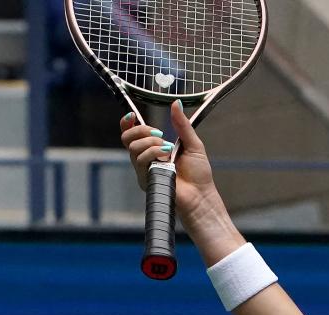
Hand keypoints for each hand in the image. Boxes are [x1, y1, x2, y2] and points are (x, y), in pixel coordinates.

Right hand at [119, 102, 242, 263]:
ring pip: (133, 148)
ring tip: (168, 150)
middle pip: (127, 138)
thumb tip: (176, 103)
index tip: (132, 115)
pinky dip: (153, 154)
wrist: (202, 196)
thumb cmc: (199, 175)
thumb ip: (182, 125)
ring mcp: (144, 170)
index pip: (132, 134)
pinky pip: (140, 161)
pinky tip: (167, 159)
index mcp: (154, 149)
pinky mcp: (145, 180)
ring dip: (151, 144)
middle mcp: (145, 159)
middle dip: (141, 130)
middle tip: (160, 134)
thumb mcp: (192, 144)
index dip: (127, 123)